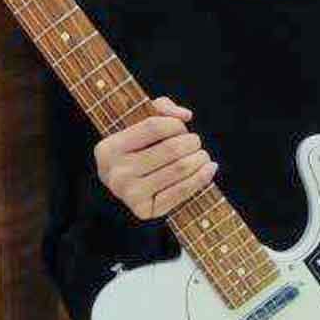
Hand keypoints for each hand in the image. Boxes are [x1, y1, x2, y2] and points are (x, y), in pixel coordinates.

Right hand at [95, 95, 217, 220]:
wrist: (126, 187)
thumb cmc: (137, 150)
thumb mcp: (140, 124)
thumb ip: (161, 108)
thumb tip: (185, 115)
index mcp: (109, 148)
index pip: (154, 126)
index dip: (176, 124)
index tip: (181, 128)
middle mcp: (116, 172)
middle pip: (171, 149)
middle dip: (192, 142)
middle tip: (195, 143)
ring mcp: (130, 194)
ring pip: (180, 169)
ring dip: (200, 159)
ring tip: (202, 156)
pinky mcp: (145, 211)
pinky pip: (182, 191)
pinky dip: (202, 177)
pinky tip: (209, 169)